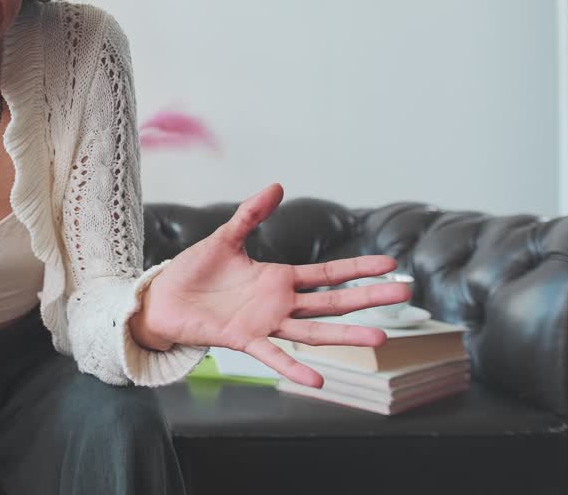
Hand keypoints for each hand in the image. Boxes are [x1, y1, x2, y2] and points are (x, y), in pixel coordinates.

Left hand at [131, 183, 411, 387]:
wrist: (163, 299)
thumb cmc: (193, 271)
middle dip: (367, 297)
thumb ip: (251, 214)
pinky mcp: (243, 340)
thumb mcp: (224, 238)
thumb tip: (278, 185)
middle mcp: (278, 304)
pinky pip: (274, 356)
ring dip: (345, 335)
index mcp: (278, 278)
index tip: (390, 265)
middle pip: (332, 302)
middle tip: (404, 294)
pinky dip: (294, 369)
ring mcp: (264, 324)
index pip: (328, 274)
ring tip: (381, 337)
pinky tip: (318, 381)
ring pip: (314, 332)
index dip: (358, 269)